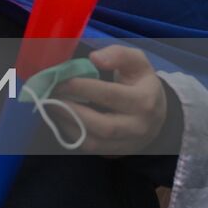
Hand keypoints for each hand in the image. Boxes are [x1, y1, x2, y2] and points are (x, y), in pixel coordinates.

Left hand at [52, 45, 168, 154]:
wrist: (157, 114)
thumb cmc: (141, 83)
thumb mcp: (137, 62)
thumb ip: (118, 55)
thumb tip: (94, 59)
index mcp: (144, 101)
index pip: (110, 95)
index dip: (82, 87)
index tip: (60, 79)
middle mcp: (138, 127)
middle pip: (103, 126)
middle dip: (71, 110)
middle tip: (51, 95)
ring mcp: (127, 144)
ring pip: (94, 142)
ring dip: (67, 124)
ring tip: (51, 105)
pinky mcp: (115, 153)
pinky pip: (90, 148)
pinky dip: (71, 133)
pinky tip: (60, 117)